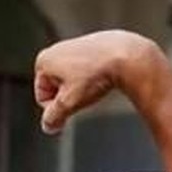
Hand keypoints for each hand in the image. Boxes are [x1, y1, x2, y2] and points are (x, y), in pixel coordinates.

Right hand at [34, 30, 153, 133]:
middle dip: (69, 96)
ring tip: (96, 84)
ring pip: (72, 81)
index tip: (72, 103)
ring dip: (82, 88)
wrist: (128, 56)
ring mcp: (74, 46)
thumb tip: (48, 126)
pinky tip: (104, 76)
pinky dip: (94, 77)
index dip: (57, 107)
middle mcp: (56, 50)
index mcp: (44, 60)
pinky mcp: (92, 45)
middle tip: (85, 93)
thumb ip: (53, 118)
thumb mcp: (68, 103)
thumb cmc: (96, 74)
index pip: (42, 98)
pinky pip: (87, 70)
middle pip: (56, 89)